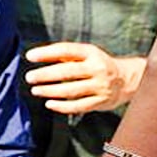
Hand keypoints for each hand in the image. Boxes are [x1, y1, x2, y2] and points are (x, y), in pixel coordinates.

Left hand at [24, 43, 142, 113]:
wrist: (126, 80)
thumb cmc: (98, 65)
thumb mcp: (87, 54)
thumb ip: (66, 55)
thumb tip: (38, 56)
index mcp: (91, 53)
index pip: (66, 50)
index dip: (46, 53)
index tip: (30, 56)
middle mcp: (97, 68)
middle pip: (67, 71)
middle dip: (45, 74)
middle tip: (30, 77)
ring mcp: (99, 86)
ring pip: (71, 90)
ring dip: (50, 91)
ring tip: (35, 90)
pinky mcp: (100, 102)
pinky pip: (78, 106)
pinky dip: (62, 106)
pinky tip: (49, 104)